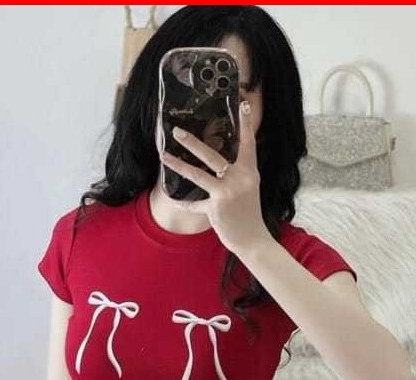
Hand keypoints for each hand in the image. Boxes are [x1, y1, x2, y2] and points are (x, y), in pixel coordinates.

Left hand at [158, 100, 272, 257]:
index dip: (246, 124)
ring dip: (178, 165)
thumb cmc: (248, 213)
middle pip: (212, 155)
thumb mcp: (249, 188)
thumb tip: (221, 162)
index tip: (243, 104)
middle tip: (176, 130)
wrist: (252, 238)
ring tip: (163, 156)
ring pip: (198, 175)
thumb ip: (238, 173)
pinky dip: (185, 204)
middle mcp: (239, 179)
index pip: (248, 143)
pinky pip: (195, 204)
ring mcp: (227, 193)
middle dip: (192, 142)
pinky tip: (176, 200)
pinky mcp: (216, 208)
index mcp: (250, 172)